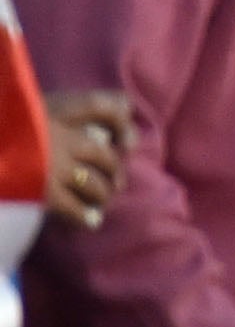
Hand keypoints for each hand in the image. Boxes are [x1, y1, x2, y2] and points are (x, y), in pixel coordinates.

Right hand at [43, 88, 125, 225]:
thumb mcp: (15, 113)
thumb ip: (40, 118)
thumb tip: (76, 133)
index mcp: (51, 110)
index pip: (102, 105)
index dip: (121, 120)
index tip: (126, 137)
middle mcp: (59, 135)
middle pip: (103, 153)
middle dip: (112, 170)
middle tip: (115, 182)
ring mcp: (53, 165)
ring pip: (95, 182)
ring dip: (102, 194)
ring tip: (101, 202)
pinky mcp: (43, 192)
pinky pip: (75, 207)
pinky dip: (86, 216)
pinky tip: (90, 221)